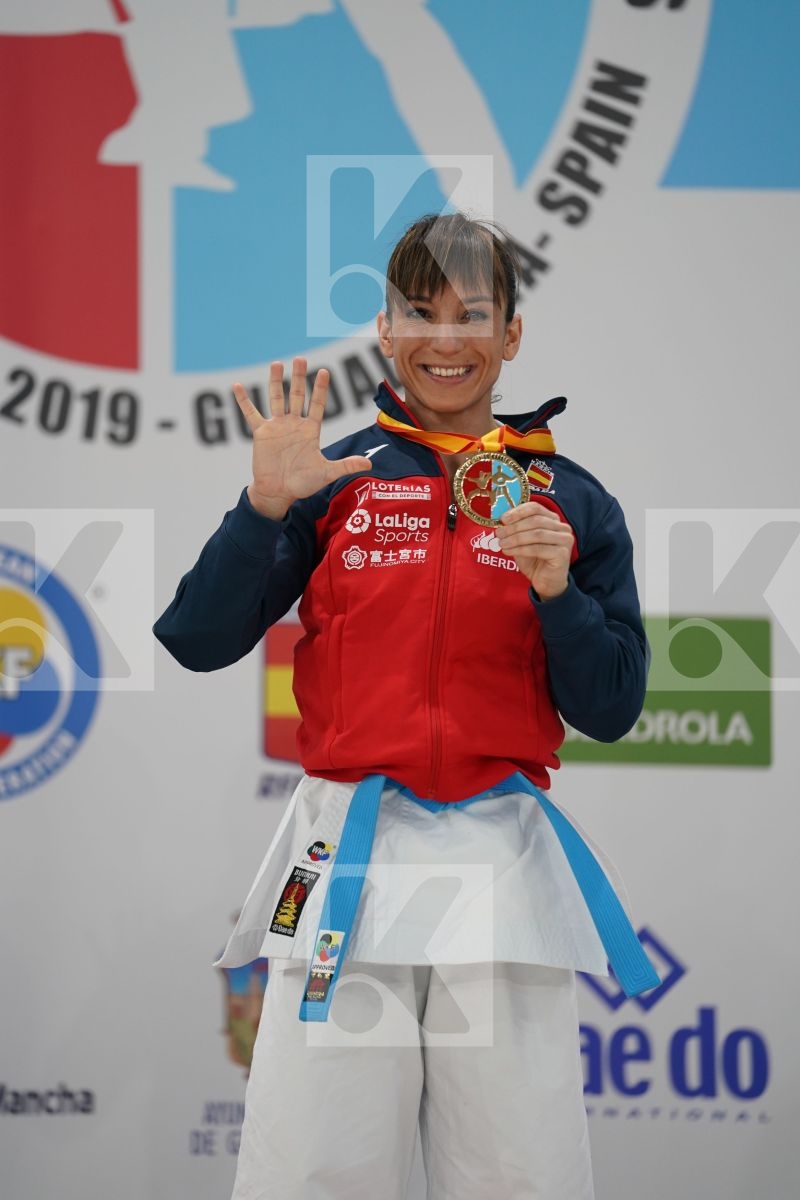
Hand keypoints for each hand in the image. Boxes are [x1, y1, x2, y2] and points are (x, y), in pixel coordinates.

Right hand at [233, 358, 371, 519]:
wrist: (279, 492)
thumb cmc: (303, 484)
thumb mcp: (326, 473)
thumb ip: (346, 466)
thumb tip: (370, 466)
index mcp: (310, 430)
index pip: (318, 404)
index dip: (321, 389)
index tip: (324, 371)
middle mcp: (294, 424)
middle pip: (298, 395)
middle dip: (299, 377)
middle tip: (301, 359)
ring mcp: (277, 427)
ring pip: (277, 398)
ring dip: (276, 381)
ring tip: (277, 363)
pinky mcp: (261, 433)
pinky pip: (251, 413)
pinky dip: (244, 401)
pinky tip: (237, 386)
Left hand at [495, 501, 573, 598]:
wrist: (546, 582)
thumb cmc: (534, 560)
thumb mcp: (522, 541)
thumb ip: (515, 529)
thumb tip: (501, 520)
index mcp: (553, 519)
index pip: (535, 508)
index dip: (518, 512)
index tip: (503, 519)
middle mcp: (562, 527)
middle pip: (535, 520)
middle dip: (514, 527)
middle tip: (499, 533)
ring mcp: (565, 540)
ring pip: (536, 534)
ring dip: (515, 538)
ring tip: (502, 543)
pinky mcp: (562, 554)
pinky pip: (538, 548)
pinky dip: (521, 549)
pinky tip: (509, 551)